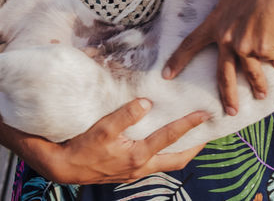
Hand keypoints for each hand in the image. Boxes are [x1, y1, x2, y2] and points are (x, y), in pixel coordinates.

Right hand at [27, 98, 207, 184]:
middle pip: (178, 160)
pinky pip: (155, 162)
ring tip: (192, 137)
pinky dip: (166, 152)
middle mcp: (141, 167)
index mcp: (138, 156)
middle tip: (209, 132)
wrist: (64, 167)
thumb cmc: (82, 147)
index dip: (189, 125)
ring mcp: (136, 172)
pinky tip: (164, 142)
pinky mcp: (129, 171)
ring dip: (182, 150)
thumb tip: (147, 102)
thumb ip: (125, 114)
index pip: (170, 137)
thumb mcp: (102, 128)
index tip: (204, 113)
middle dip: (195, 146)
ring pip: (167, 163)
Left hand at [161, 0, 273, 116]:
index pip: (190, 44)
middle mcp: (227, 38)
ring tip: (260, 96)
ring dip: (257, 87)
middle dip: (226, 94)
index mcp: (215, 23)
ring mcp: (245, 46)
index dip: (177, 61)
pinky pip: (271, 60)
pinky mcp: (263, 49)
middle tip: (228, 112)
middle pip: (223, 73)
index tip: (166, 76)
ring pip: (250, 73)